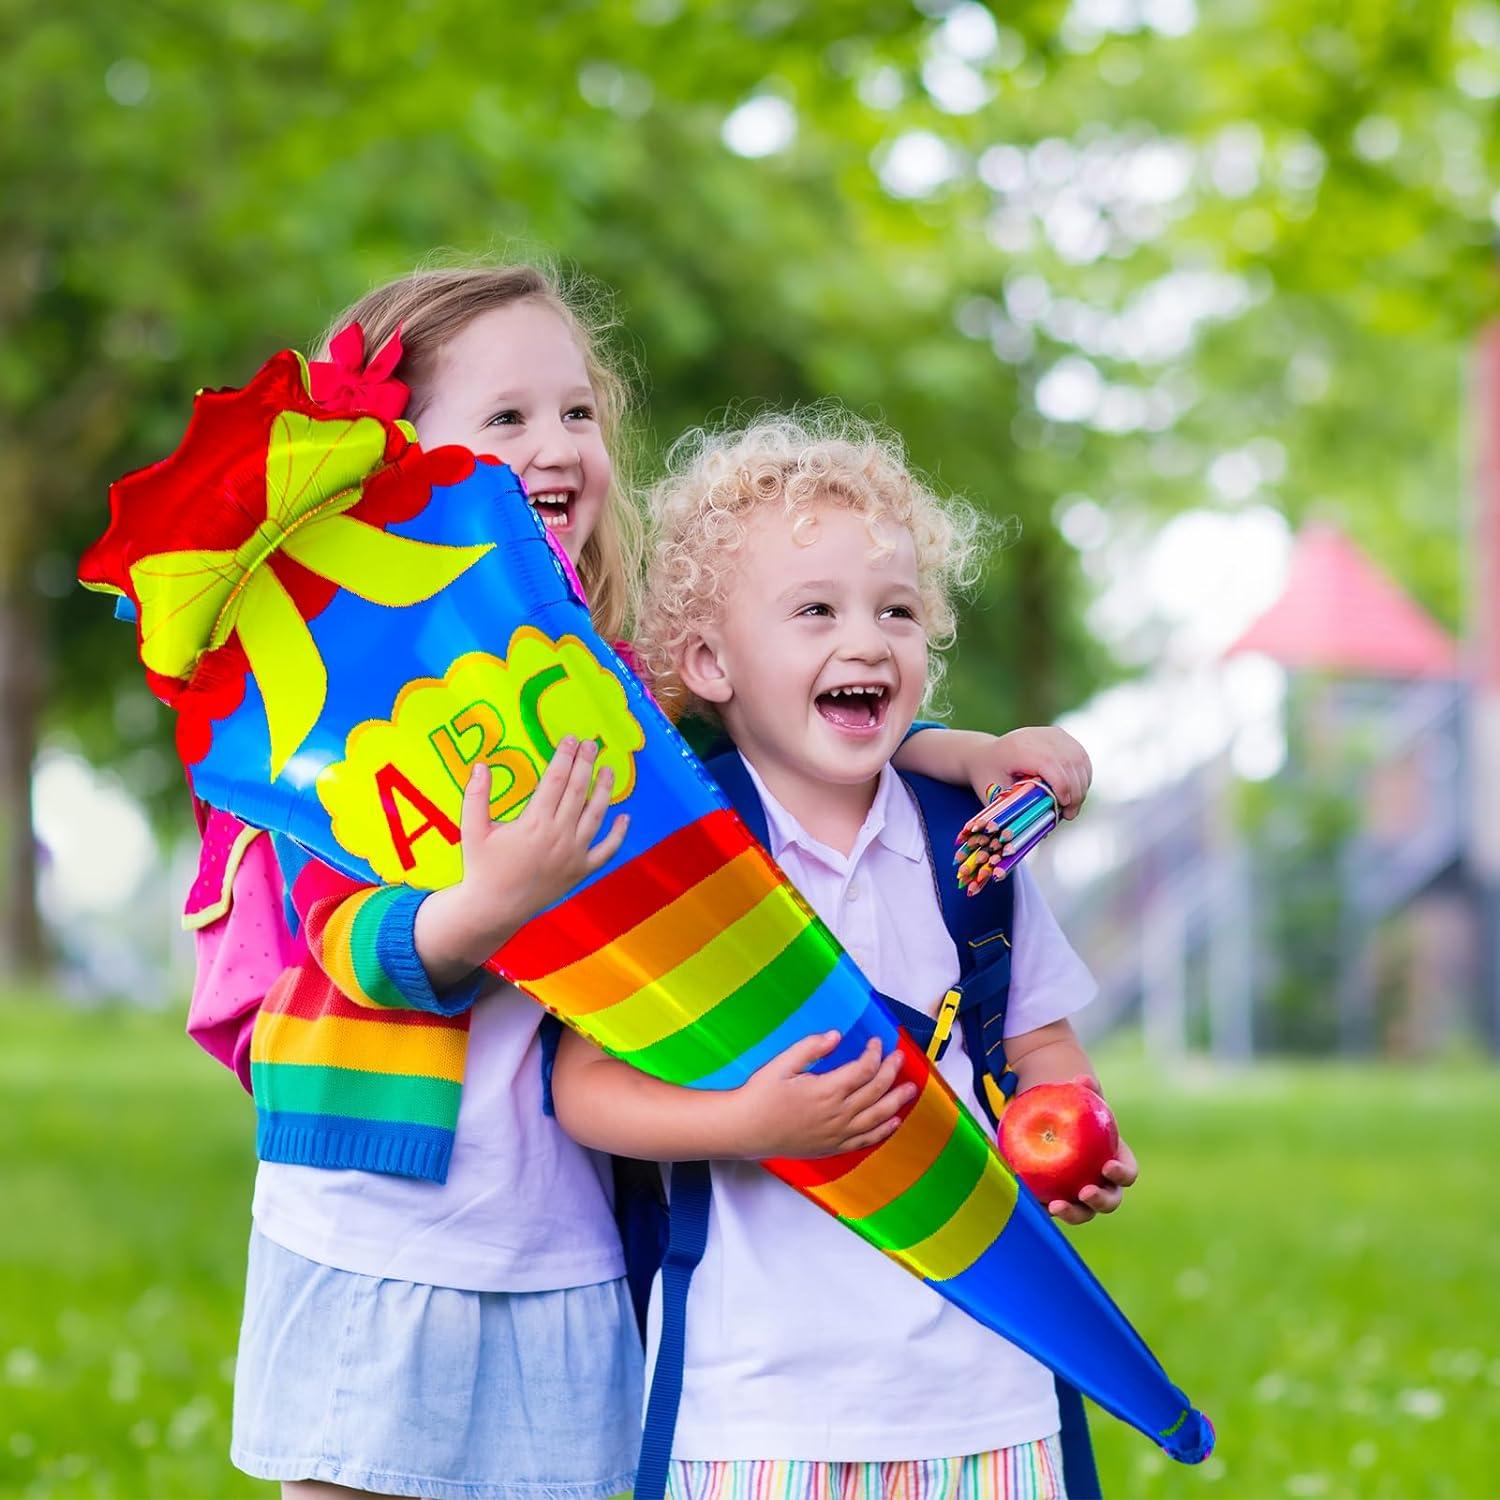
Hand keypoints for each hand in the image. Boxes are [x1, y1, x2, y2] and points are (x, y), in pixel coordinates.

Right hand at [418, 737, 629, 977]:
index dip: (565, 757)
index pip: (555, 780)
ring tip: (609, 770)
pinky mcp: (580, 872)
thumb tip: (481, 764)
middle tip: (593, 744)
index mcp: (534, 823)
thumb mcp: (472, 829)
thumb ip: (476, 796)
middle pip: (578, 792)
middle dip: (586, 764)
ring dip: (604, 791)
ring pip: (596, 816)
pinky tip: (626, 817)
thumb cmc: (481, 867)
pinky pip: (606, 851)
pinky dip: (619, 835)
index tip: (571, 739)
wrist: (493, 909)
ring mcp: (573, 855)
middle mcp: (558, 837)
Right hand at [732, 1034, 916, 1158]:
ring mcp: (837, 1133)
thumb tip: (836, 1036)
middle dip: (891, 1071)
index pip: (863, 1070)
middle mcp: (837, 1114)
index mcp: (826, 1090)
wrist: (746, 1129)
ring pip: (877, 1117)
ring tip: (910, 1089)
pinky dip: (883, 1131)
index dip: (875, 1054)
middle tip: (899, 1057)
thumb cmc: (760, 1095)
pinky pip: (866, 1140)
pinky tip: (894, 1122)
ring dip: (897, 1101)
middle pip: (876, 1091)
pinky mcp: (833, 1146)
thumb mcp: (781, 1064)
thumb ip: (810, 1048)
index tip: (876, 1042)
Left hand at [979, 727, 1091, 820]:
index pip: (1049, 763)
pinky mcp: (1059, 735)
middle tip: (1069, 815)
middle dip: (1075, 792)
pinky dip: (1082, 775)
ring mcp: (1049, 733)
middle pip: (1068, 762)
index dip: (1061, 786)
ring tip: (1072, 807)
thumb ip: (1017, 809)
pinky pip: (1080, 756)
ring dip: (1081, 785)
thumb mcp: (994, 794)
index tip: (1063, 808)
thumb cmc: (988, 777)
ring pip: (1078, 760)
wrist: (985, 754)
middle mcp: (1035, 736)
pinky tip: (1076, 792)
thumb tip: (1044, 831)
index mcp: (1017, 748)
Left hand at [1047, 1071, 1136, 1224]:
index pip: (1128, 1174)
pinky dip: (1045, 1207)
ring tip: (1056, 1206)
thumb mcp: (1082, 1101)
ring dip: (1073, 1213)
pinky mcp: (1061, 1201)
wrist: (1057, 1127)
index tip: (1107, 1167)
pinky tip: (1032, 1201)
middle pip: (1110, 1201)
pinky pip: (1055, 1208)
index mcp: (1117, 1163)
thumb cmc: (1078, 1114)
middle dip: (1100, 1201)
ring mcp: (1083, 1199)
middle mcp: (1104, 1186)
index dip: (1122, 1174)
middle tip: (1085, 1192)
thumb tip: (1083, 1078)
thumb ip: (1086, 1090)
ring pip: (1084, 1212)